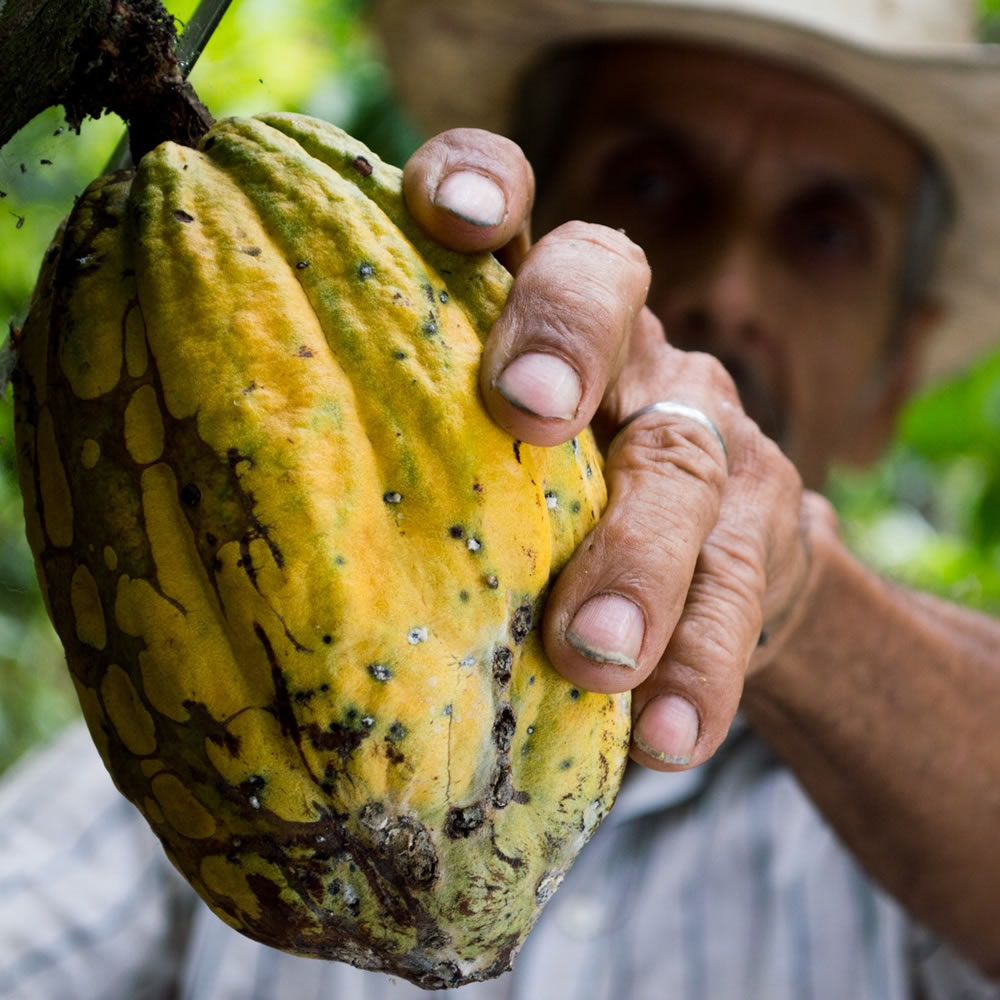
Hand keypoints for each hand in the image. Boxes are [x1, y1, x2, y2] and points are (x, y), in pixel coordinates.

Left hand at [403, 130, 833, 769]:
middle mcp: (627, 349)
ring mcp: (704, 430)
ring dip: (637, 559)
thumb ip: (411, 473)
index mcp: (533, 318)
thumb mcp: (478, 474)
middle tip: (529, 412)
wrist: (717, 575)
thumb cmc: (547, 520)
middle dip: (565, 337)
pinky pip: (741, 590)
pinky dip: (700, 667)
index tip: (448, 213)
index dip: (484, 182)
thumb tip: (253, 561)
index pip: (514, 211)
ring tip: (592, 655)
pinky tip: (664, 736)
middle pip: (608, 288)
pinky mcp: (765, 527)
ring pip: (681, 463)